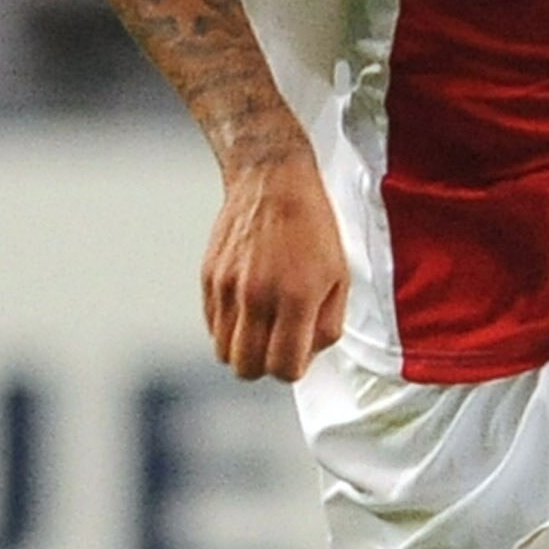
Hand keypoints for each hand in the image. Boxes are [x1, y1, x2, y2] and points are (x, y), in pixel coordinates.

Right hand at [201, 147, 347, 380]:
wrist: (272, 179)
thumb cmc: (313, 227)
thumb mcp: (340, 277)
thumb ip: (327, 324)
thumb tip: (308, 356)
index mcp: (296, 298)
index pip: (284, 368)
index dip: (292, 369)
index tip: (297, 354)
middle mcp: (257, 296)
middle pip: (247, 368)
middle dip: (264, 367)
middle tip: (276, 347)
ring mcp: (228, 287)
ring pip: (223, 351)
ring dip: (242, 349)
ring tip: (261, 327)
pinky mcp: (209, 277)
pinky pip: (212, 324)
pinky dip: (227, 326)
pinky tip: (247, 305)